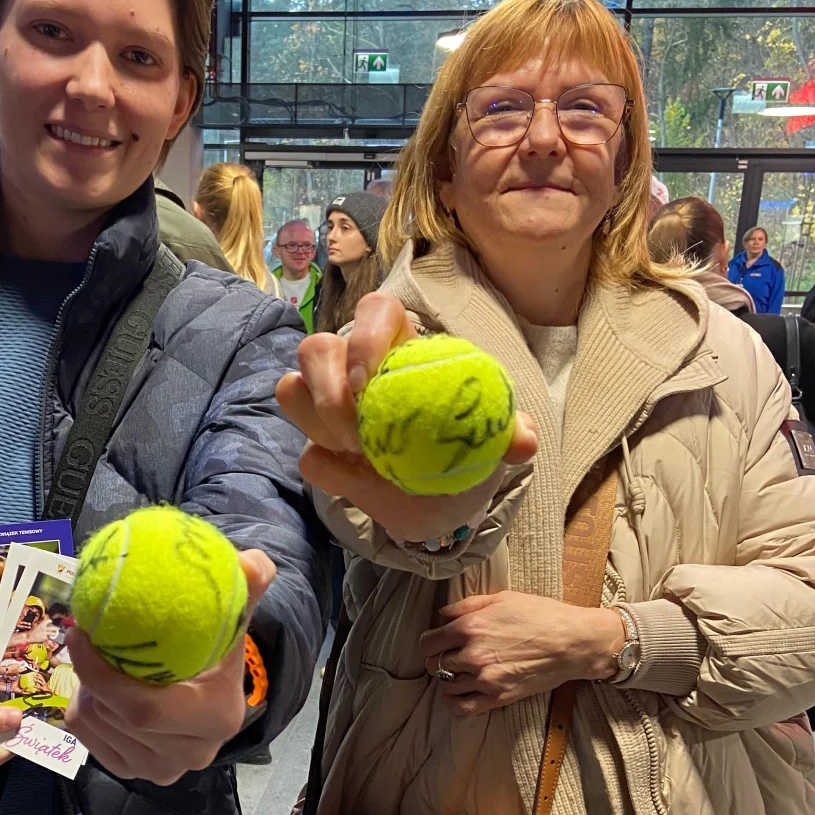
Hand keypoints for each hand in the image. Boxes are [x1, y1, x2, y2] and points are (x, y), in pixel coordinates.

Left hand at [65, 549, 274, 784]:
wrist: (213, 701)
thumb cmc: (215, 656)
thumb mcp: (229, 624)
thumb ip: (243, 591)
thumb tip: (254, 562)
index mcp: (213, 718)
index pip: (143, 708)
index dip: (101, 674)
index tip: (81, 632)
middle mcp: (188, 754)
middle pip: (113, 715)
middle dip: (91, 675)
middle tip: (85, 638)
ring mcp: (159, 769)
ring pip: (95, 724)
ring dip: (87, 690)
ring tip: (100, 663)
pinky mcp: (132, 773)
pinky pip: (86, 737)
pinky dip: (85, 710)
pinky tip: (100, 690)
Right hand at [275, 290, 537, 544]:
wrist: (446, 504)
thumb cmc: (466, 454)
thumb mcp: (493, 442)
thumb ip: (506, 434)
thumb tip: (522, 440)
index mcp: (402, 346)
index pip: (374, 310)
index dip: (364, 337)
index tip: (370, 383)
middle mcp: (355, 368)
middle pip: (315, 347)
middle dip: (329, 392)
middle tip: (359, 435)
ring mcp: (329, 409)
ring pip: (292, 390)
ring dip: (320, 425)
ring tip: (361, 455)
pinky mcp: (319, 451)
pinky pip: (307, 455)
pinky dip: (331, 470)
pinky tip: (361, 481)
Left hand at [420, 591, 625, 716]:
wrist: (573, 642)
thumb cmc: (542, 615)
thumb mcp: (503, 598)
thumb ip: (467, 605)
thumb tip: (443, 613)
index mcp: (470, 627)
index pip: (428, 643)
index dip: (430, 642)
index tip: (437, 642)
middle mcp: (472, 654)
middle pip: (434, 665)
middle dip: (440, 660)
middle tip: (452, 656)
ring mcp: (484, 678)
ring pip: (446, 686)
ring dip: (448, 680)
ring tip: (459, 673)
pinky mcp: (498, 697)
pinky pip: (462, 708)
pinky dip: (454, 703)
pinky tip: (460, 694)